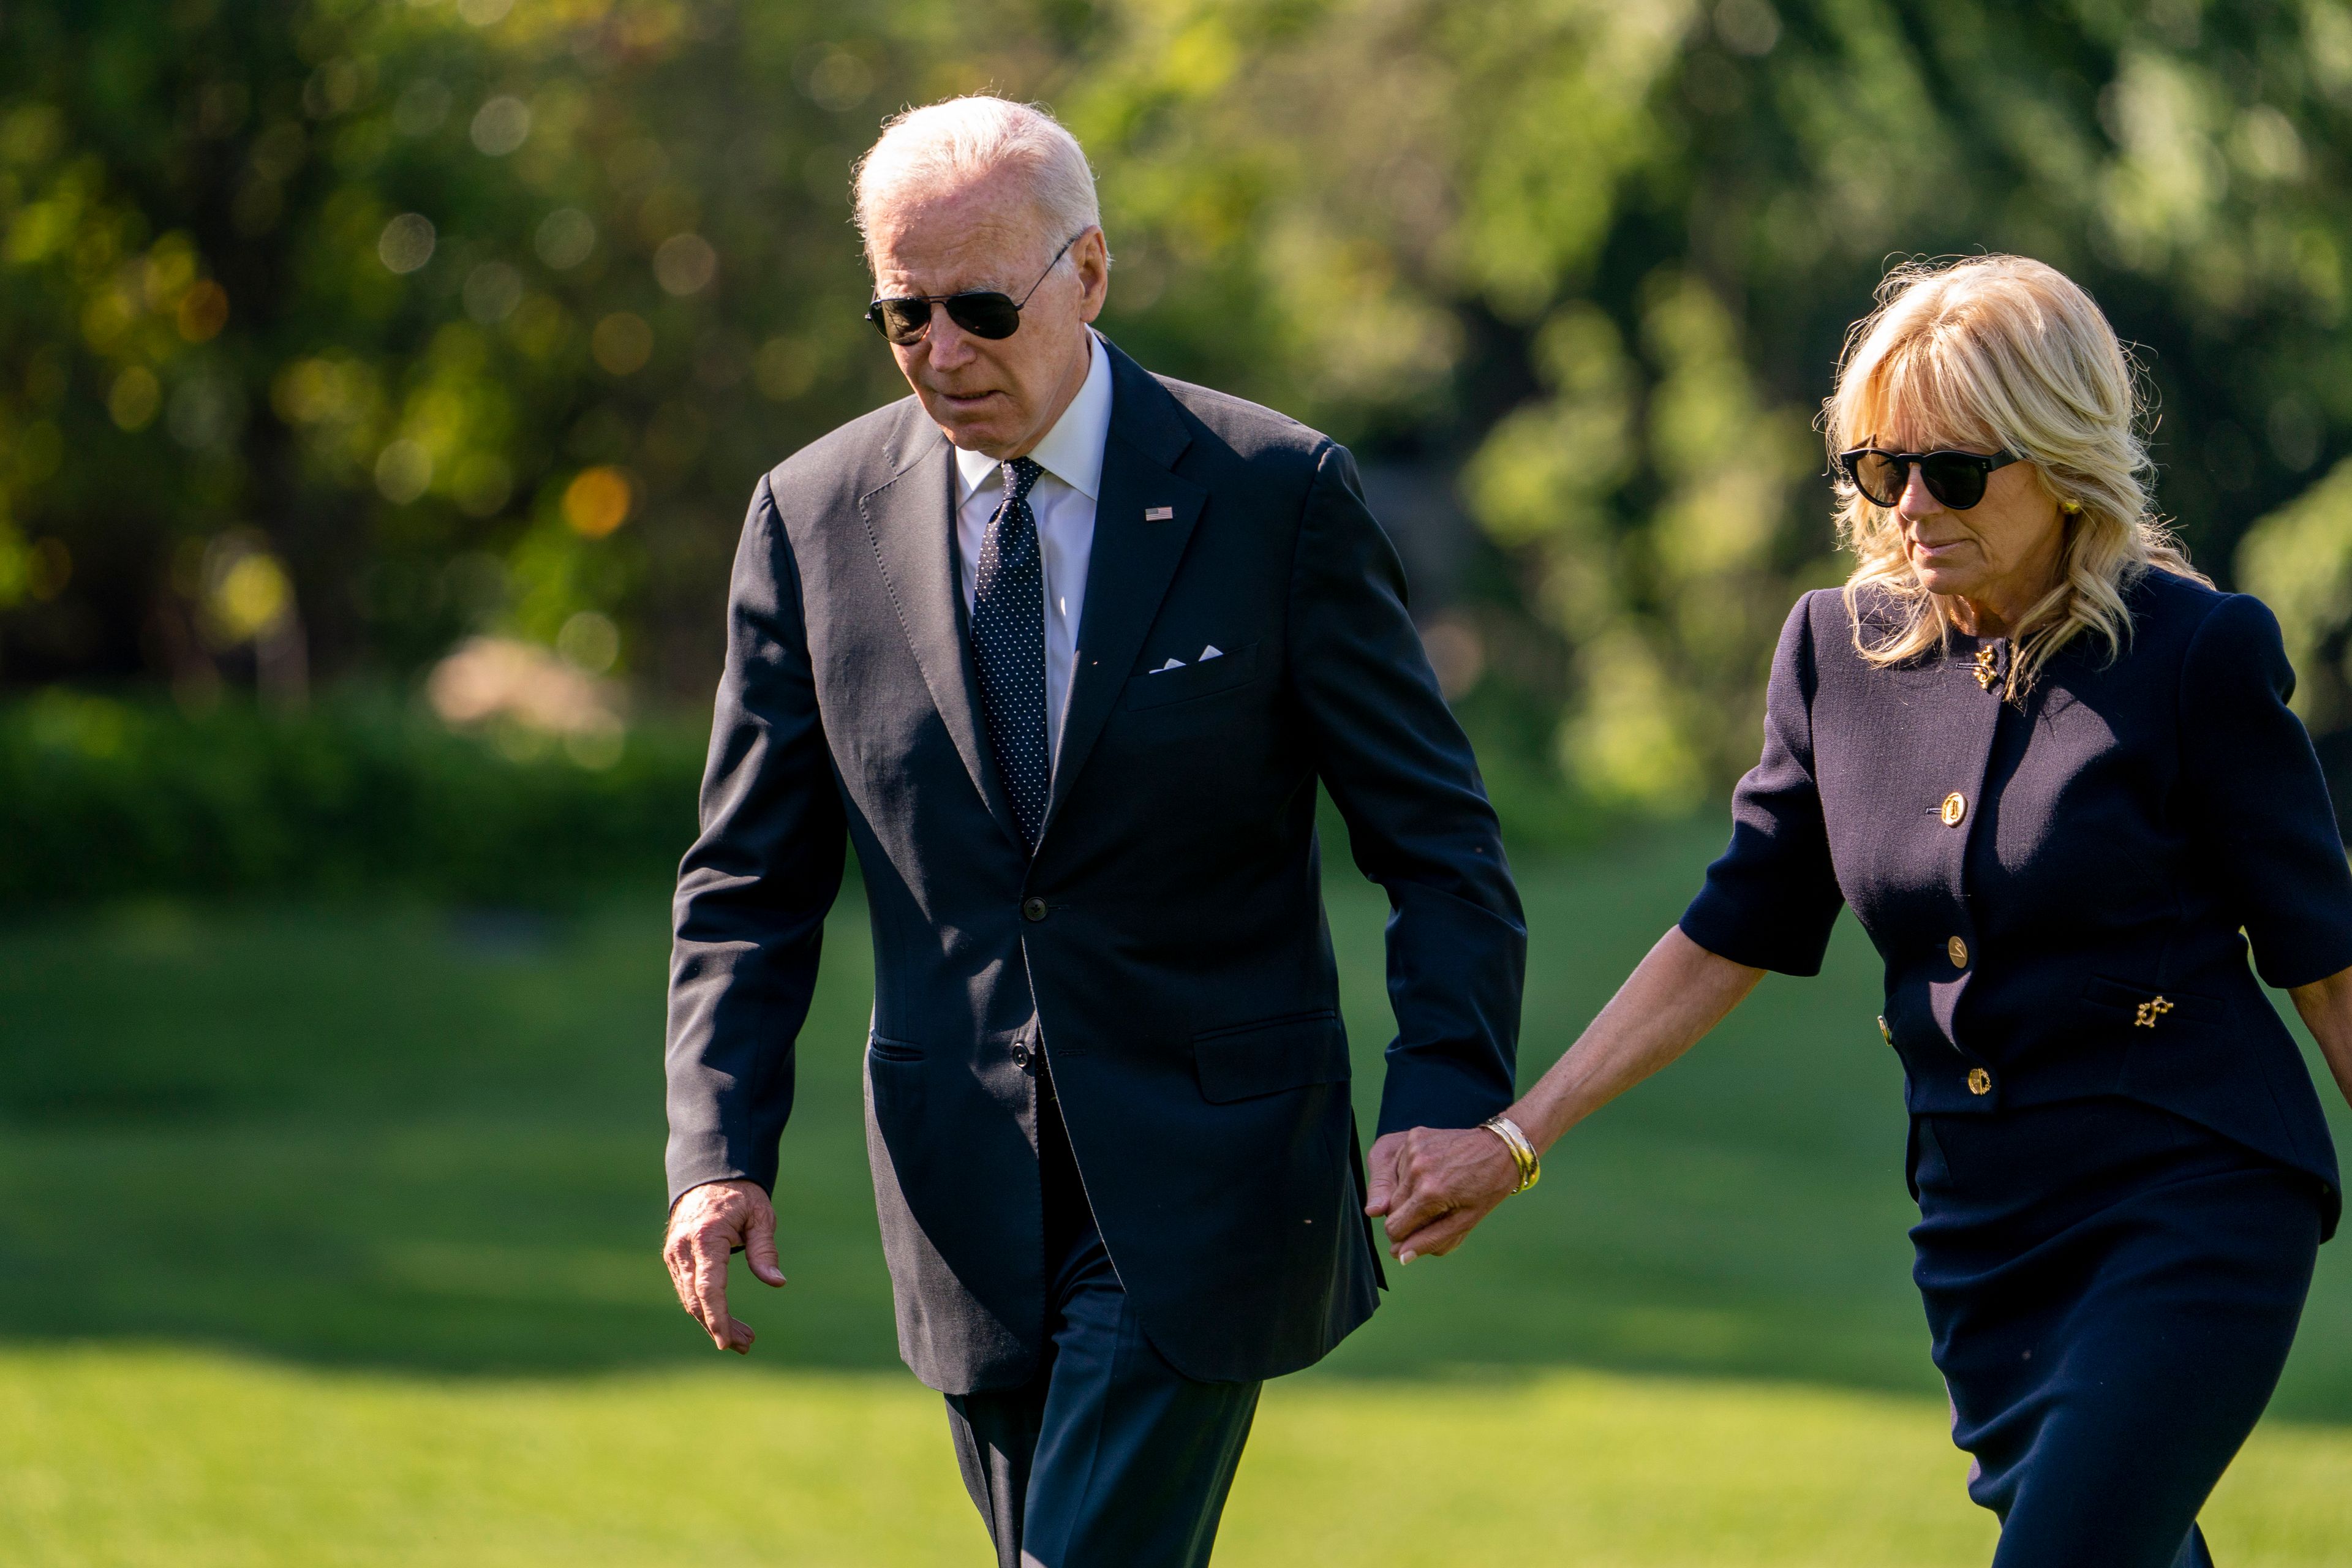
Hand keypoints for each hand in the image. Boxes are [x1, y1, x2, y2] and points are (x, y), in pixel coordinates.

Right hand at [662, 1178, 786, 1352]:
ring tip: (745, 1339)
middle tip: (748, 1344)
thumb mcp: (760, 1215)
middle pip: (697, 1300)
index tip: (726, 1342)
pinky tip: (725, 1320)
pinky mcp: (675, 1258)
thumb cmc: (740, 1194)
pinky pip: (687, 1290)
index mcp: (706, 1237)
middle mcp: (683, 1249)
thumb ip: (764, 1249)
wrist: (708, 1173)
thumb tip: (776, 1282)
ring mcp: (675, 1254)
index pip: (709, 1287)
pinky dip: (705, 1308)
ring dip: (713, 1322)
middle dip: (720, 1326)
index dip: (718, 1317)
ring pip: (690, 1299)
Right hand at [1363, 1125, 1521, 1263]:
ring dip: (1408, 1195)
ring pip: (1393, 1188)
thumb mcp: (1464, 1222)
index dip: (1403, 1237)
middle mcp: (1417, 1169)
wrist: (1501, 1148)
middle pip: (1392, 1209)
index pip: (1394, 1227)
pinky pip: (1399, 1166)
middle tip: (1434, 1211)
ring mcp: (1413, 1150)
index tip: (1416, 1235)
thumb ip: (1430, 1240)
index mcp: (1430, 1193)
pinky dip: (1411, 1174)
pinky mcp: (1413, 1137)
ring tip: (1436, 1188)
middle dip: (1407, 1216)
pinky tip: (1433, 1171)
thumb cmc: (1487, 1188)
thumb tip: (1400, 1257)